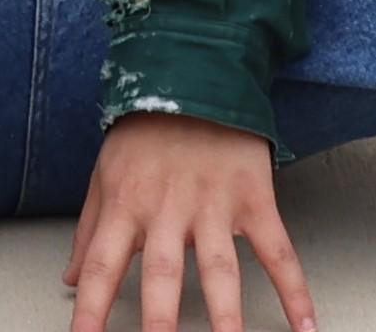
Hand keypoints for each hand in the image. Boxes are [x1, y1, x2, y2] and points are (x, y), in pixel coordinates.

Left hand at [67, 116, 313, 331]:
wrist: (196, 69)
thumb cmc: (145, 130)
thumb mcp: (105, 172)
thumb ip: (88, 230)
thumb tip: (70, 280)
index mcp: (127, 204)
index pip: (101, 266)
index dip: (90, 310)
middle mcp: (168, 208)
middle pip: (161, 274)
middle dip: (158, 322)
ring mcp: (213, 203)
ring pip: (219, 267)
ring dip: (225, 314)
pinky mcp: (253, 197)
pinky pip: (276, 249)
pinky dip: (294, 288)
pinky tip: (304, 323)